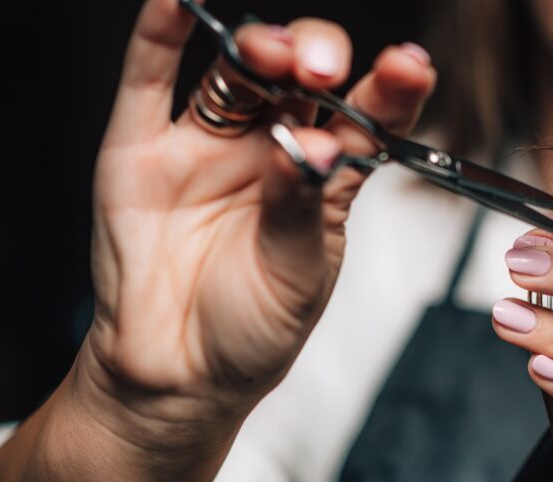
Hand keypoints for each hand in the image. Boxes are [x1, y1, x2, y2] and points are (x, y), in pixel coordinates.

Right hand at [82, 0, 435, 444]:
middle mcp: (271, 150)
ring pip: (236, 74)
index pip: (365, 119)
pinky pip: (150, 80)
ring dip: (257, 47)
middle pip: (300, 80)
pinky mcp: (142, 150)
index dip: (389, 88)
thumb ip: (300, 206)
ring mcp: (207, 145)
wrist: (178, 377)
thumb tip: (309, 145)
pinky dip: (161, 33)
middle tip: (322, 70)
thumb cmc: (252, 331)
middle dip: (318, 60)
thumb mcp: (297, 276)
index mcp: (325, 179)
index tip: (410, 66)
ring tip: (273, 52)